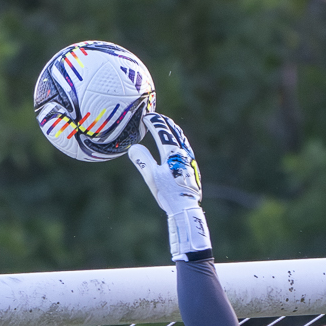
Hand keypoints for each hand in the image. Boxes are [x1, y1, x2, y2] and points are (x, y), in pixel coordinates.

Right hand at [128, 113, 211, 259]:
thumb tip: (132, 148)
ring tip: (169, 126)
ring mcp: (189, 160)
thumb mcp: (152, 178)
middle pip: (174, 132)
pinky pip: (186, 148)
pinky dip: (180, 141)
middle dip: (165, 124)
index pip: (162, 132)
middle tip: (157, 118)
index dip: (154, 123)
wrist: (186, 208)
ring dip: (174, 131)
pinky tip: (178, 146)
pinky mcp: (192, 168)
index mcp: (172, 153)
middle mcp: (183, 153)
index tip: (147, 117)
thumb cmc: (168, 194)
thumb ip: (143, 161)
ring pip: (182, 140)